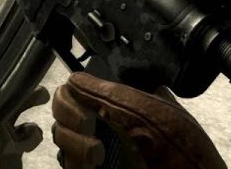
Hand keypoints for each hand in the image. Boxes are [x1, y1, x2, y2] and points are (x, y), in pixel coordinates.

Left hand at [0, 41, 48, 168]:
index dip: (0, 65)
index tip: (15, 53)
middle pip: (6, 90)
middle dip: (21, 81)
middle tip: (35, 73)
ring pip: (20, 110)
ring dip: (31, 101)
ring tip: (43, 95)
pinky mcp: (12, 147)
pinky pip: (27, 136)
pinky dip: (32, 132)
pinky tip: (30, 130)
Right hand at [52, 72, 226, 168]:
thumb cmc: (180, 150)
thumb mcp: (150, 110)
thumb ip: (111, 92)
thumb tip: (74, 79)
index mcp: (119, 103)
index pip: (77, 88)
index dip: (72, 90)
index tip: (79, 98)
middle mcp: (104, 124)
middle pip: (61, 109)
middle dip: (68, 114)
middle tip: (87, 125)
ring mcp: (96, 150)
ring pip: (59, 136)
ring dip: (72, 140)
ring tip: (96, 152)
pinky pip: (66, 162)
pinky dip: (74, 160)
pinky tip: (91, 164)